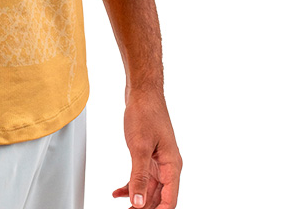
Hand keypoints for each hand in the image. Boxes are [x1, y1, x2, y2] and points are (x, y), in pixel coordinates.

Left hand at [112, 88, 181, 208]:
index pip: (169, 200)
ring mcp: (159, 161)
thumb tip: (138, 203)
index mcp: (172, 166)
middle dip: (146, 208)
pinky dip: (131, 186)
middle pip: (159, 198)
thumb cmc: (145, 114)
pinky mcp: (149, 156)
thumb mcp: (139, 147)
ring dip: (137, 200)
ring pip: (150, 189)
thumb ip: (139, 176)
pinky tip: (118, 193)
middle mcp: (168, 166)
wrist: (142, 93)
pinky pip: (142, 177)